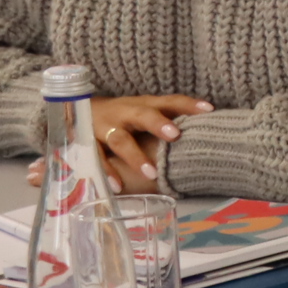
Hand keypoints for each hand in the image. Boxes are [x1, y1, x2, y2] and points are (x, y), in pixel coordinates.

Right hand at [27, 94, 208, 188]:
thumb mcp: (145, 112)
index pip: (169, 101)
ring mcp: (105, 127)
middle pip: (142, 115)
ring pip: (119, 139)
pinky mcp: (88, 143)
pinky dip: (107, 172)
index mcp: (143, 104)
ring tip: (151, 174)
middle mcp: (125, 113)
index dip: (188, 104)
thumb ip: (172, 118)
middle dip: (157, 123)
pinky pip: (97, 159)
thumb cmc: (124, 116)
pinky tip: (118, 186)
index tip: (209, 110)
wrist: (77, 109)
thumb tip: (210, 122)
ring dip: (135, 156)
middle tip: (175, 135)